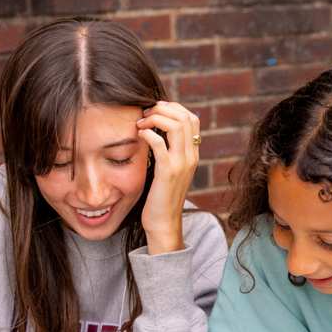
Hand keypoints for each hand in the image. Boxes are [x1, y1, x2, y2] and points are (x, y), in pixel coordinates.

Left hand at [136, 100, 199, 254]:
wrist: (164, 223)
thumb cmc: (162, 197)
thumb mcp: (170, 171)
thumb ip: (169, 152)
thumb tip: (156, 132)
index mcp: (193, 155)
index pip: (192, 119)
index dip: (174, 108)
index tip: (155, 109)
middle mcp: (191, 157)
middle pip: (185, 117)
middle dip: (163, 109)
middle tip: (144, 113)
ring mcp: (181, 164)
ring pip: (175, 125)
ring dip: (155, 118)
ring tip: (140, 122)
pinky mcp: (168, 172)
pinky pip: (159, 143)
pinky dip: (148, 133)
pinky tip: (138, 135)